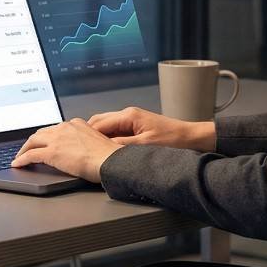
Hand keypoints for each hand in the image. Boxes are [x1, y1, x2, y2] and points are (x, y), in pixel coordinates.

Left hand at [11, 119, 122, 182]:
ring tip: (19, 157)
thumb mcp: (96, 142)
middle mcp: (65, 128)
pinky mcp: (52, 152)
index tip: (43, 141)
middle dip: (32, 142)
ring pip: (33, 141)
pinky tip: (18, 164)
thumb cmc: (109, 156)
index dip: (46, 136)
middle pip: (41, 133)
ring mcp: (57, 139)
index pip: (55, 128)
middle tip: (27, 149)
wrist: (111, 161)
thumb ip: (85, 142)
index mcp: (77, 124)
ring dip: (24, 150)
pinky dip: (22, 159)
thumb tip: (80, 151)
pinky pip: (31, 155)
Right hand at [87, 107, 215, 152]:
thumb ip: (121, 146)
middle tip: (78, 149)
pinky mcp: (136, 127)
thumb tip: (101, 148)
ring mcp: (131, 120)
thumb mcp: (144, 146)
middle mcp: (127, 114)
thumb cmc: (173, 140)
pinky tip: (105, 150)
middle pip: (98, 122)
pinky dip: (107, 139)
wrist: (191, 138)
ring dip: (97, 137)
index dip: (85, 135)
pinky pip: (115, 131)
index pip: (98, 124)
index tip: (75, 145)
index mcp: (128, 116)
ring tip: (89, 151)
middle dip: (87, 135)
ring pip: (106, 126)